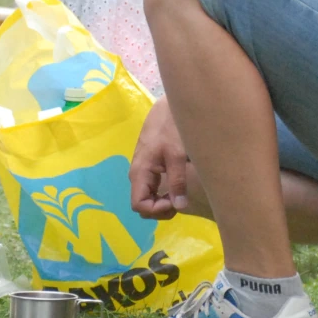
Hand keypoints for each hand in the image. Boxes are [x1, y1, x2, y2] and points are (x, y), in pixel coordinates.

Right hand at [130, 99, 206, 219]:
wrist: (167, 107)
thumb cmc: (171, 128)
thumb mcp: (177, 155)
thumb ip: (177, 181)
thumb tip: (179, 206)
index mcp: (140, 172)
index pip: (139, 205)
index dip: (156, 209)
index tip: (174, 202)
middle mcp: (137, 174)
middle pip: (142, 204)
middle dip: (159, 209)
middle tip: (179, 202)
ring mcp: (142, 170)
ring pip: (146, 197)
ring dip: (161, 203)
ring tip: (179, 196)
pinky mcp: (149, 166)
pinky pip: (150, 188)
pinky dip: (161, 194)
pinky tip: (176, 188)